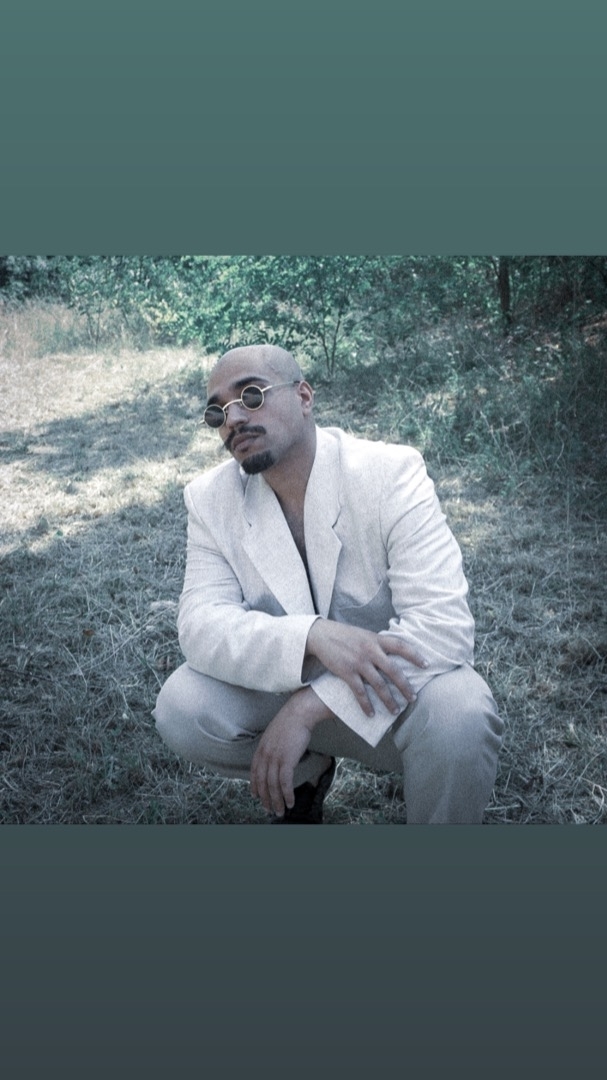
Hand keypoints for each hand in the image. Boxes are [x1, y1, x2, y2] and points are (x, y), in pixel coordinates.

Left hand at [250, 687, 332, 816]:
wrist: (300, 712)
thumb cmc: (292, 720)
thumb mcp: (276, 733)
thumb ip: (273, 745)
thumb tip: (278, 754)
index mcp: (261, 748)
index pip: (254, 772)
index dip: (255, 786)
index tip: (256, 796)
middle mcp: (265, 755)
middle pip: (262, 782)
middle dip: (265, 799)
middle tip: (270, 810)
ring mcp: (275, 758)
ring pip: (272, 786)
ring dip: (277, 801)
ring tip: (281, 811)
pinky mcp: (286, 760)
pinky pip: (284, 783)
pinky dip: (287, 795)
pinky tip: (290, 802)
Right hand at [305, 619, 427, 717]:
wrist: (321, 635)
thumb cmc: (344, 635)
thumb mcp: (364, 635)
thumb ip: (377, 644)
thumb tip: (392, 653)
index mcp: (376, 639)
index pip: (401, 646)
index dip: (415, 655)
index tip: (426, 665)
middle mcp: (370, 650)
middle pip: (393, 671)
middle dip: (405, 686)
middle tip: (413, 698)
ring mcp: (359, 662)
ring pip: (379, 685)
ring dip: (388, 700)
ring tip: (395, 711)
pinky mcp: (347, 672)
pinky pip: (359, 692)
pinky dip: (365, 704)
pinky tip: (370, 714)